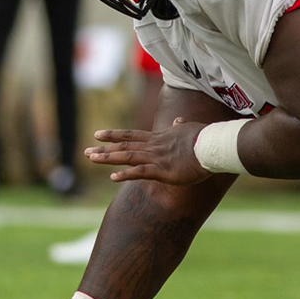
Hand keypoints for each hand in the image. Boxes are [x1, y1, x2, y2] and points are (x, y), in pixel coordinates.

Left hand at [86, 117, 208, 183]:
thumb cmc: (204, 138)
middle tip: (86, 151)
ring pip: (127, 157)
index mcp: (159, 138)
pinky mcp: (163, 171)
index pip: (131, 135)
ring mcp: (157, 158)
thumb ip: (180, 126)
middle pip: (124, 145)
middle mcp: (154, 146)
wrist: (212, 145)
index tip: (99, 135)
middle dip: (104, 149)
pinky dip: (126, 174)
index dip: (114, 135)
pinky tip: (112, 178)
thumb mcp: (189, 128)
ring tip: (91, 159)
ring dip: (108, 158)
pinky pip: (140, 172)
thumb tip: (178, 120)